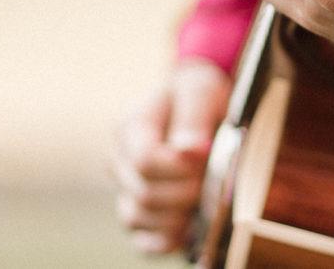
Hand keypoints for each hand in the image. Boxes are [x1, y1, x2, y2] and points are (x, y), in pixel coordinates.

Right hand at [111, 59, 230, 253]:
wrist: (197, 104)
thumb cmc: (198, 95)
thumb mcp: (201, 92)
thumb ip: (193, 118)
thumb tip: (190, 151)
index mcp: (130, 126)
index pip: (145, 160)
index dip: (180, 168)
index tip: (209, 157)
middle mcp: (119, 159)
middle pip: (144, 194)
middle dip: (186, 192)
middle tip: (214, 179)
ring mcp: (125, 187)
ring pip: (136, 218)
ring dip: (176, 217)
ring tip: (204, 199)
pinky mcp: (139, 211)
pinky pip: (141, 239)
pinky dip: (164, 240)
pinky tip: (188, 232)